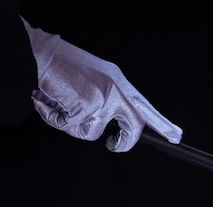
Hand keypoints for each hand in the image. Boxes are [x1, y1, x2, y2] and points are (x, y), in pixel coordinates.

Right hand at [20, 17, 181, 151]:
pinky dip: (55, 119)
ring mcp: (103, 98)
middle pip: (133, 125)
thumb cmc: (57, 65)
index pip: (143, 106)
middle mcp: (115, 88)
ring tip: (58, 104)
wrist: (37, 53)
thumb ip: (102, 98)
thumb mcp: (89, 79)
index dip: (161, 123)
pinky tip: (50, 102)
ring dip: (71, 125)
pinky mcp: (87, 106)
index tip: (175, 136)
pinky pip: (72, 128)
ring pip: (92, 132)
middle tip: (114, 145)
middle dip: (124, 142)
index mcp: (116, 80)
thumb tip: (106, 124)